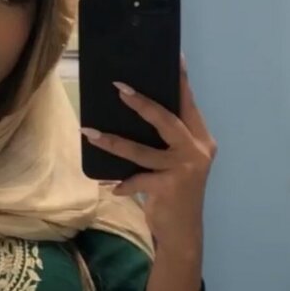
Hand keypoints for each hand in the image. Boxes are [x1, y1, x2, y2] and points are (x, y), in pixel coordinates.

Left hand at [82, 59, 217, 256]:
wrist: (182, 233)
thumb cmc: (173, 193)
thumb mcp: (175, 163)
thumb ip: (165, 142)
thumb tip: (132, 114)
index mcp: (201, 139)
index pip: (188, 104)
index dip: (180, 81)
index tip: (174, 57)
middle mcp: (198, 150)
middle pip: (167, 120)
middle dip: (142, 103)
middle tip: (118, 88)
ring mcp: (184, 169)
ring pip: (143, 150)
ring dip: (113, 141)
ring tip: (90, 133)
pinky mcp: (169, 187)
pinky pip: (138, 179)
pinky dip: (122, 183)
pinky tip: (110, 186)